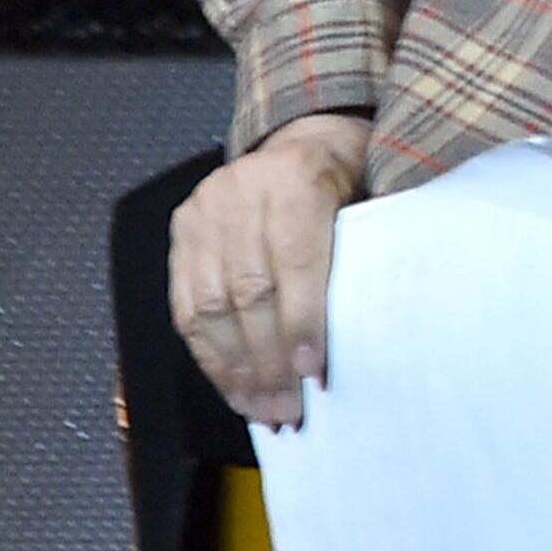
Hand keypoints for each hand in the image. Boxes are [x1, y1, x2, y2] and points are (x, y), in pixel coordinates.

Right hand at [169, 112, 371, 426]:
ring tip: (262, 411)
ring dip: (237, 370)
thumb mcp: (368, 200)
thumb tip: (359, 342)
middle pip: (248, 291)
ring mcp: (205, 210)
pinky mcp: (183, 231)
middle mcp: (242, 190)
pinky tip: (233, 387)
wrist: (303, 140)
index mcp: (297, 176)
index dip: (302, 323)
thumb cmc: (346, 181)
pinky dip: (210, 355)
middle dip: (268, 362)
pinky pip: (187, 306)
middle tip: (288, 410)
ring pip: (212, 305)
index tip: (312, 374)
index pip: (295, 260)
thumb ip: (358, 259)